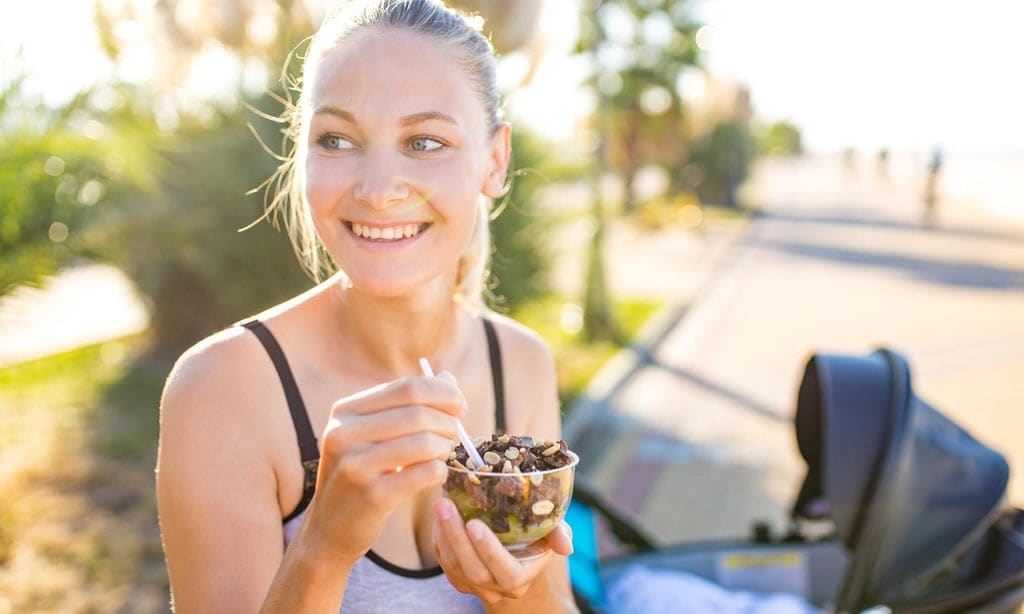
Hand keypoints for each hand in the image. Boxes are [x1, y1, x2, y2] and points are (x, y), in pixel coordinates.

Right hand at [302, 372, 466, 563]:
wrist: (328, 528)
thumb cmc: (360, 474)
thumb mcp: (374, 434)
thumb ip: (408, 405)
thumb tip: (448, 378)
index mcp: (345, 411)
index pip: (407, 388)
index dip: (442, 393)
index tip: (459, 405)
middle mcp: (344, 434)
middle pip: (418, 413)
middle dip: (448, 421)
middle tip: (455, 433)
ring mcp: (355, 465)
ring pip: (425, 442)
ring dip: (445, 446)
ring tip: (444, 453)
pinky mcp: (372, 495)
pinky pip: (426, 472)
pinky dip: (440, 471)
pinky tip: (435, 474)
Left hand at [432, 497, 573, 603]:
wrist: (517, 552)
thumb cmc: (537, 535)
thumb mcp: (552, 530)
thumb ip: (558, 534)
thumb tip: (566, 546)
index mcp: (521, 578)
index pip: (506, 572)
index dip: (489, 551)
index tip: (474, 524)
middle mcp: (497, 588)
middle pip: (474, 570)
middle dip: (456, 537)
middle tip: (445, 505)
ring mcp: (474, 586)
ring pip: (453, 567)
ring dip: (444, 534)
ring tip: (440, 503)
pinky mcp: (457, 579)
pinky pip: (443, 562)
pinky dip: (439, 538)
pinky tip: (439, 514)